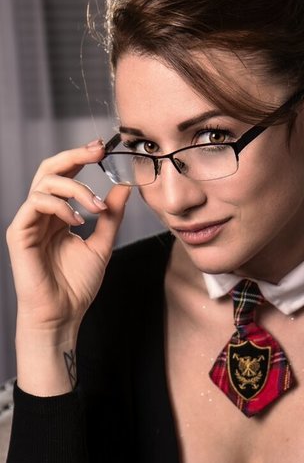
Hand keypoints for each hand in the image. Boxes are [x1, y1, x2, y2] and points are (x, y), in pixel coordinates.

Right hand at [6, 140, 130, 334]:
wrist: (63, 314)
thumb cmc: (77, 285)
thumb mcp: (103, 244)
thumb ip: (111, 215)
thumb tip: (124, 186)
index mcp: (59, 215)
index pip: (66, 176)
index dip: (82, 158)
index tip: (104, 148)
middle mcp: (42, 214)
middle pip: (50, 169)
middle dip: (75, 156)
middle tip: (98, 150)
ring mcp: (29, 222)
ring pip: (45, 183)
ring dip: (76, 189)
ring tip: (96, 208)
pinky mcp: (19, 233)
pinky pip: (36, 203)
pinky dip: (61, 206)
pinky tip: (79, 221)